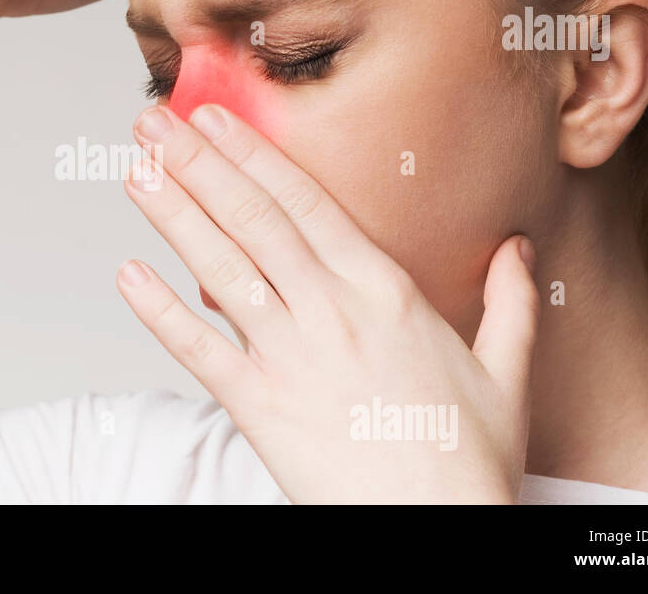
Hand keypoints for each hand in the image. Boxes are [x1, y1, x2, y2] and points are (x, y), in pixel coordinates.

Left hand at [116, 104, 540, 502]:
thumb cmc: (467, 461)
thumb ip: (511, 302)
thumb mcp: (507, 372)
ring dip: (173, 216)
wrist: (439, 528)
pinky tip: (128, 276)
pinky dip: (158, 312)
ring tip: (135, 172)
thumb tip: (519, 251)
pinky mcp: (259, 407)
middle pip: (253, 219)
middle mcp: (330, 311)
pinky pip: (198, 351)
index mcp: (385, 291)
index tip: (217, 119)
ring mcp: (290, 357)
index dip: (253, 155)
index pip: (306, 203)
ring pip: (221, 269)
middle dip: (197, 164)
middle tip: (153, 120)